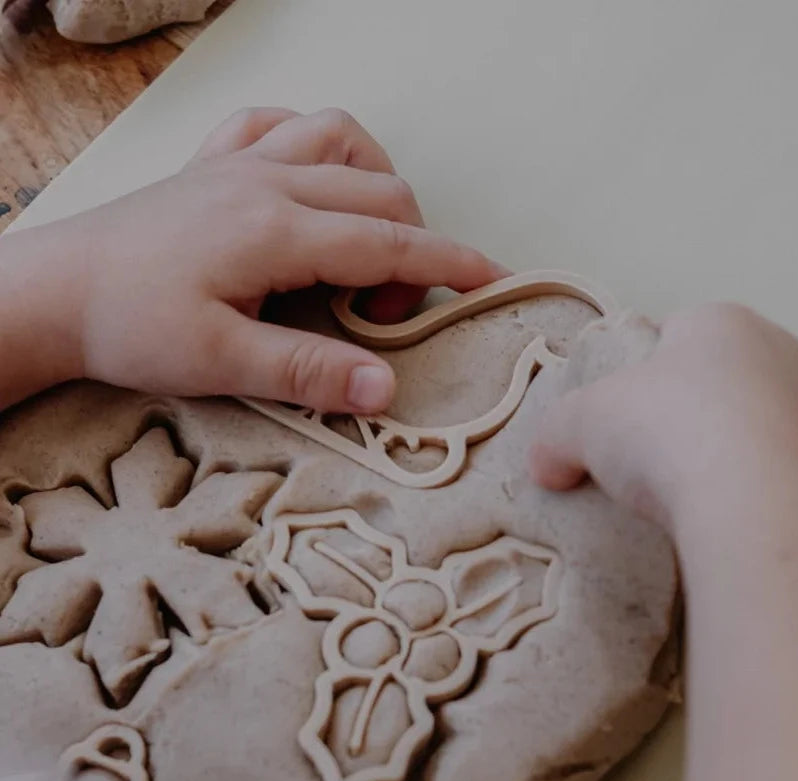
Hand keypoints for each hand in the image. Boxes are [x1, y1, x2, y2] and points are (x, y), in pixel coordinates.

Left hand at [0, 107, 505, 413]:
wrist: (49, 294)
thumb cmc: (128, 327)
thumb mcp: (222, 364)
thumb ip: (310, 373)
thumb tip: (387, 387)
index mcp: (276, 229)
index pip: (391, 242)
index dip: (452, 265)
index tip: (497, 282)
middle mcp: (267, 182)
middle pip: (381, 193)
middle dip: (412, 250)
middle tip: (383, 315)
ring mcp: (239, 165)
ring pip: (341, 140)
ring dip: (376, 185)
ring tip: (365, 243)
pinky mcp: (214, 167)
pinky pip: (279, 125)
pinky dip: (315, 145)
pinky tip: (312, 182)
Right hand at [530, 303, 797, 532]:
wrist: (759, 509)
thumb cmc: (666, 435)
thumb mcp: (580, 426)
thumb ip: (554, 436)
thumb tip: (545, 465)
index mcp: (722, 321)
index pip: (673, 334)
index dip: (639, 375)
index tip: (619, 421)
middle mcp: (782, 352)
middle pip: (718, 381)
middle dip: (685, 416)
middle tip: (646, 465)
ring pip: (756, 428)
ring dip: (724, 456)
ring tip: (686, 503)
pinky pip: (780, 474)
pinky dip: (754, 493)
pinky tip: (726, 523)